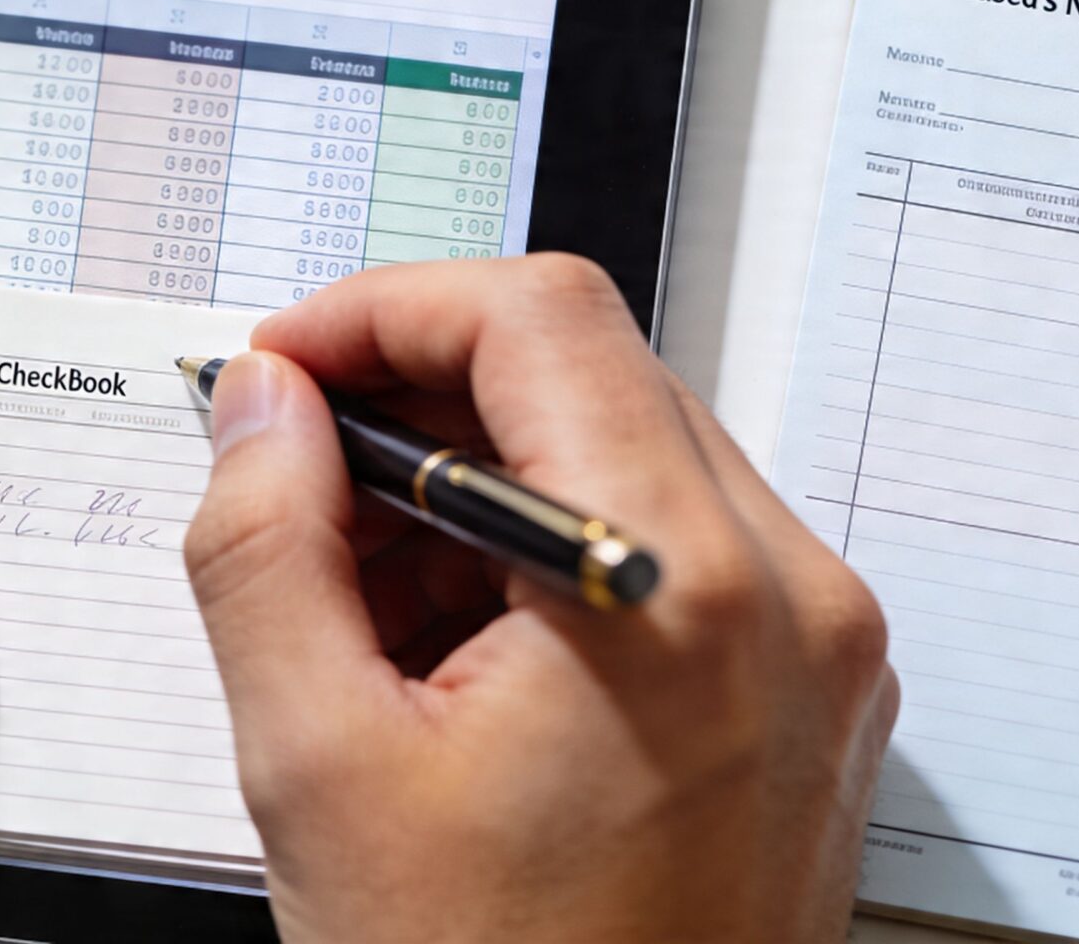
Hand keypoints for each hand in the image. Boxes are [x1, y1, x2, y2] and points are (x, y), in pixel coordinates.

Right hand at [184, 256, 898, 942]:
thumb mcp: (319, 766)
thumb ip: (265, 548)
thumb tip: (260, 407)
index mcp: (681, 588)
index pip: (538, 318)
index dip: (381, 312)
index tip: (280, 374)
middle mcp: (789, 596)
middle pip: (590, 375)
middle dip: (417, 404)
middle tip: (293, 485)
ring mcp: (817, 649)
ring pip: (627, 454)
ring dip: (477, 487)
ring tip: (359, 606)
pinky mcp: (809, 697)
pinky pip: (673, 551)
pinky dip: (547, 561)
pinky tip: (448, 661)